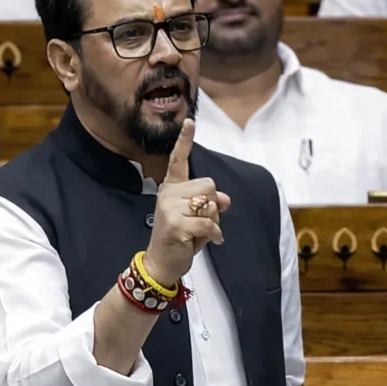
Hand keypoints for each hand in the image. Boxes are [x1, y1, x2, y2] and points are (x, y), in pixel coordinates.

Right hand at [142, 119, 231, 285]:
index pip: (178, 160)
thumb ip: (210, 204)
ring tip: (197, 233)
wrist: (162, 263)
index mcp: (172, 188)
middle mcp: (168, 193)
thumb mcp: (197, 218)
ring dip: (212, 222)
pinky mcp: (176, 223)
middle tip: (199, 223)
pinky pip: (209, 223)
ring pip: (210, 204)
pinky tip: (209, 241)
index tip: (190, 122)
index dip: (185, 141)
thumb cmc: (180, 239)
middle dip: (212, 205)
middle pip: (209, 185)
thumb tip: (225, 199)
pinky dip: (214, 234)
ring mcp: (170, 207)